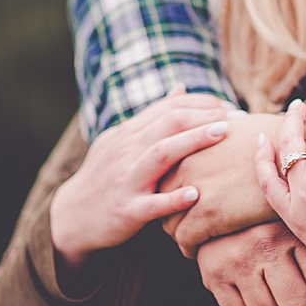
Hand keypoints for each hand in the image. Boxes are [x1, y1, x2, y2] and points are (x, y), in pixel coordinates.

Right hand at [49, 87, 230, 277]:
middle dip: (203, 116)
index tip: (228, 106)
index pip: (168, 108)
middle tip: (233, 117)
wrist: (72, 217)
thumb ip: (152, 117)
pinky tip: (196, 194)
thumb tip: (181, 88)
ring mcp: (126, 180)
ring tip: (222, 134)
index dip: (201, 103)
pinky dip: (173, 198)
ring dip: (193, 142)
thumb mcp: (122, 141)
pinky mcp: (127, 210)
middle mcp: (126, 151)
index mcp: (128, 133)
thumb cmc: (107, 176)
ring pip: (160, 154)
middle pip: (167, 123)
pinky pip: (152, 204)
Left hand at [160, 113, 283, 257]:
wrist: (300, 152)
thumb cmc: (277, 138)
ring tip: (195, 241)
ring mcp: (195, 189)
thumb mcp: (237, 128)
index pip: (164, 176)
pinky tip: (203, 250)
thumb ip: (215, 136)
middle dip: (172, 214)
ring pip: (169, 223)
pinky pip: (185, 240)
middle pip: (162, 200)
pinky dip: (191, 248)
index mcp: (189, 143)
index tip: (186, 203)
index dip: (174, 192)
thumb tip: (217, 137)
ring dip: (181, 234)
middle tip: (188, 225)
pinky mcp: (210, 213)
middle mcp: (185, 165)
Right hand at [197, 221, 305, 305]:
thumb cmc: (270, 222)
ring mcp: (238, 260)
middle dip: (296, 303)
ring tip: (270, 291)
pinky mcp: (215, 275)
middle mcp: (264, 243)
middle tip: (290, 288)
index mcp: (291, 229)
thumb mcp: (297, 223)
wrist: (221, 205)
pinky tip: (250, 292)